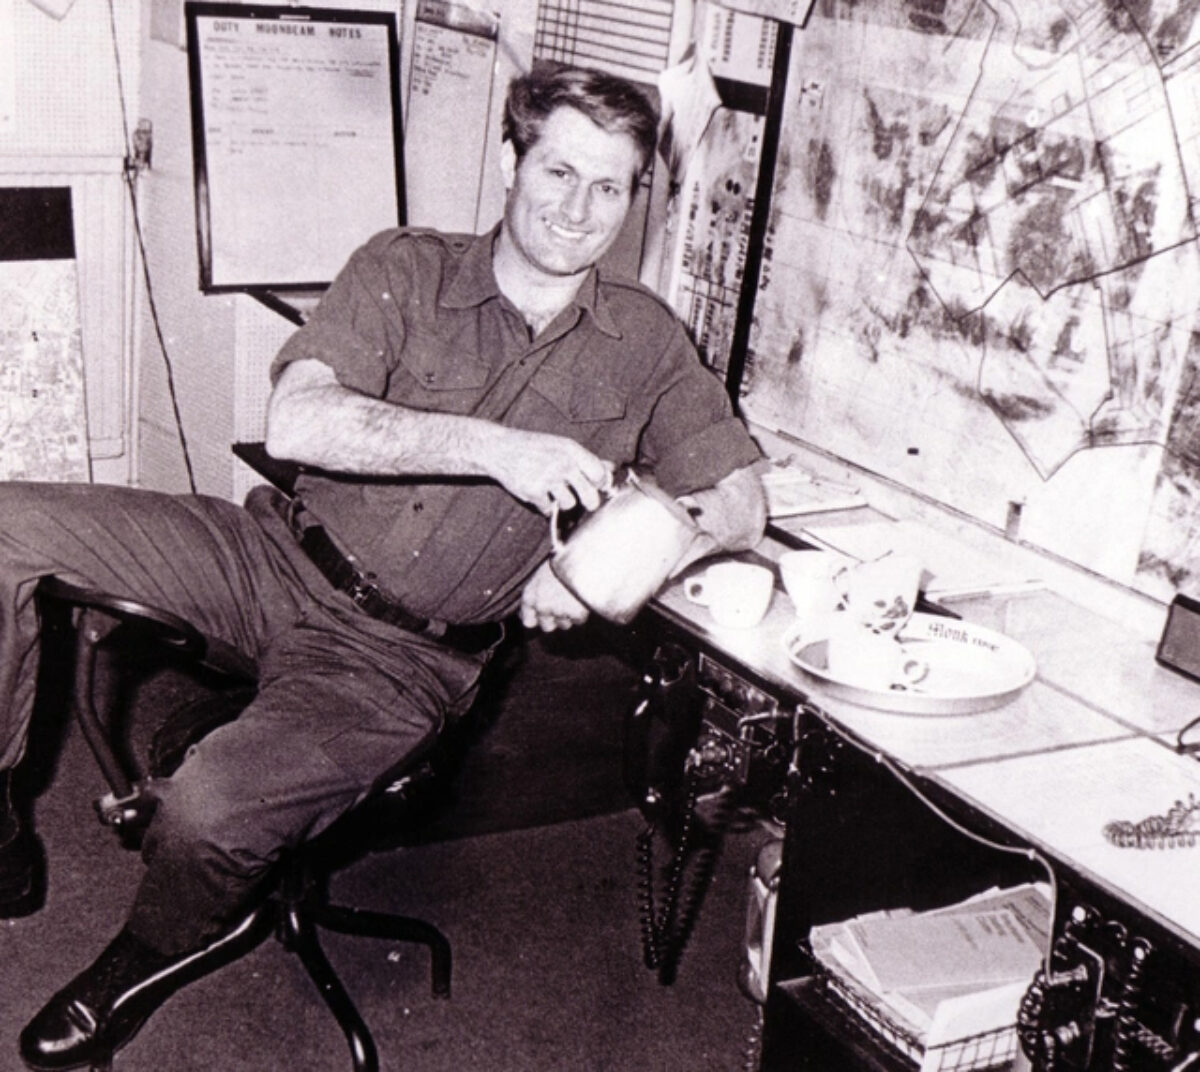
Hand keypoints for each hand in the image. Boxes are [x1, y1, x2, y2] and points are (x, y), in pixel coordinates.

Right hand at [490, 430, 613, 514]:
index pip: (599, 474)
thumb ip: (587, 458)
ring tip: (553, 491)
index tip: (595, 485)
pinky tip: (537, 492)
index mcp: (571, 450)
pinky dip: (543, 505)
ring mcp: (547, 478)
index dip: (600, 483)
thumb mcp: (562, 446)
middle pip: (590, 496)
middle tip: (583, 500)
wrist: (500, 448)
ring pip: (568, 505)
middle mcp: (561, 464)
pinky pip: (547, 509)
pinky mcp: (532, 492)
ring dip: (562, 502)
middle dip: (588, 502)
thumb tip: (611, 468)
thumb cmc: (534, 447)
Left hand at [520, 561, 589, 631]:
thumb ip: (534, 595)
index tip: (542, 615)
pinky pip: (578, 620)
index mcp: (530, 596)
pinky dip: (581, 612)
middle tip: (562, 606)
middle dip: (554, 619)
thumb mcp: (540, 575)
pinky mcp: (575, 614)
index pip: (528, 621)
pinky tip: (581, 598)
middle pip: (547, 626)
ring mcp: (558, 611)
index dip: (536, 619)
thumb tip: (526, 612)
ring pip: (564, 625)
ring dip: (568, 615)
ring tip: (573, 598)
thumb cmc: (559, 562)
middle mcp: (542, 606)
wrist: (579, 557)